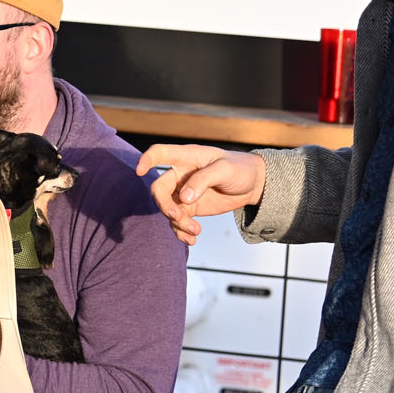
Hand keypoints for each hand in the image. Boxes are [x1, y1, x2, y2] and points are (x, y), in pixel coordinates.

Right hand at [136, 144, 266, 244]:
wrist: (253, 185)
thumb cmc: (239, 169)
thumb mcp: (225, 170)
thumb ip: (203, 180)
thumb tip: (184, 199)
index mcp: (186, 157)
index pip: (159, 153)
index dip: (146, 160)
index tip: (140, 172)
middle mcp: (180, 174)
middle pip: (159, 189)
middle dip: (165, 205)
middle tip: (178, 217)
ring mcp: (183, 192)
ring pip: (168, 209)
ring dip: (178, 223)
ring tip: (195, 231)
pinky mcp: (190, 208)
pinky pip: (178, 222)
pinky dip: (182, 232)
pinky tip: (192, 240)